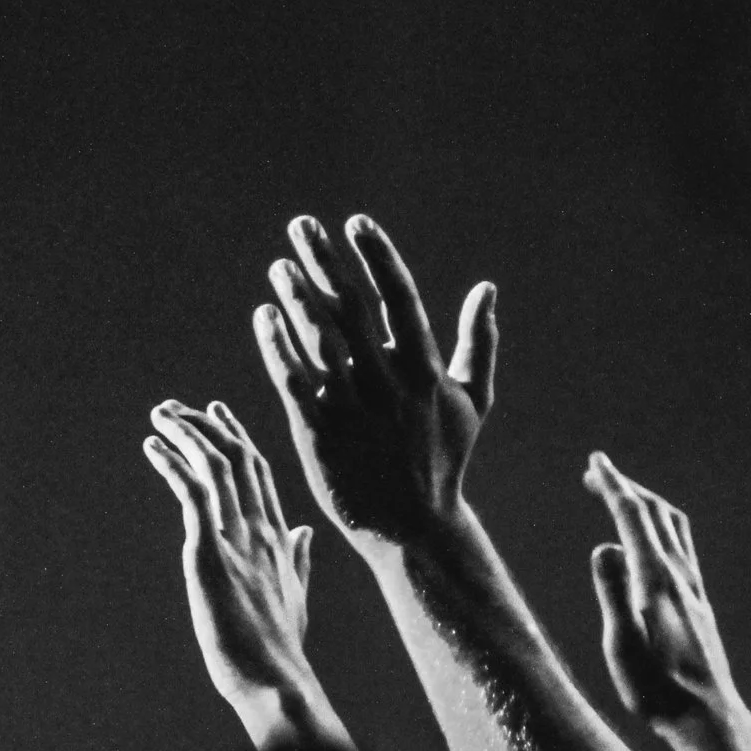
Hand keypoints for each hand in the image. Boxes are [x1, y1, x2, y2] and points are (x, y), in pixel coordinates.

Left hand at [146, 398, 321, 719]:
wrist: (277, 681)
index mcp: (279, 540)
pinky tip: (153, 447)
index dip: (238, 438)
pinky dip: (172, 463)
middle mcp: (261, 530)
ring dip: (185, 433)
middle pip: (238, 458)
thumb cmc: (282, 650)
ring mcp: (238, 539)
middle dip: (207, 425)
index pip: (258, 474)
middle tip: (177, 408)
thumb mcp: (296, 597)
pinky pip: (192, 492)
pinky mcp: (210, 553)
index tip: (217, 413)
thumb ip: (299, 560)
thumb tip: (304, 532)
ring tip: (160, 415)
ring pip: (215, 465)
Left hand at [253, 212, 497, 547]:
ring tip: (281, 266)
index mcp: (425, 372)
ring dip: (297, 299)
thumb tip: (486, 288)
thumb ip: (478, 343)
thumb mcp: (473, 402)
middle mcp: (388, 386)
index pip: (399, 301)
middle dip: (325, 264)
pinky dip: (278, 348)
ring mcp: (352, 411)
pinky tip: (264, 317)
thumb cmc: (443, 460)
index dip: (377, 259)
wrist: (413, 527)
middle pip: (352, 311)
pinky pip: (295, 383)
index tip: (356, 223)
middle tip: (301, 226)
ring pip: (320, 343)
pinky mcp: (319, 435)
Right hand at [584, 453, 741, 725]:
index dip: (613, 485)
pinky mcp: (699, 606)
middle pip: (655, 513)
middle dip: (626, 488)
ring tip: (623, 500)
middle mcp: (680, 577)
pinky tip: (654, 545)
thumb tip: (603, 547)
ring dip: (647, 505)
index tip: (596, 461)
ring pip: (674, 528)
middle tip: (597, 474)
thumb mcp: (623, 648)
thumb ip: (612, 595)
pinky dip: (662, 528)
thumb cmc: (659, 692)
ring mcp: (694, 590)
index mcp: (656, 580)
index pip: (633, 517)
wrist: (709, 719)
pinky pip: (682, 548)